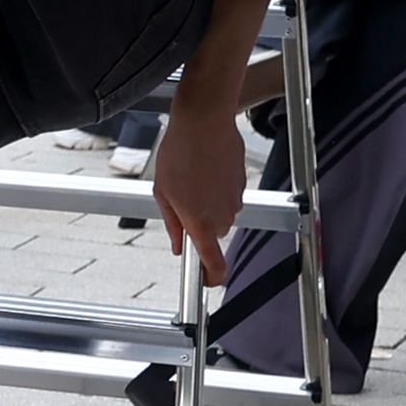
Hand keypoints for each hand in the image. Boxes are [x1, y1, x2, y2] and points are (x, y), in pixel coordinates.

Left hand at [149, 100, 246, 277]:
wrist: (204, 122)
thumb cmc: (179, 154)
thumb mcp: (163, 192)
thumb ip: (172, 223)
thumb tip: (178, 244)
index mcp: (199, 222)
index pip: (213, 262)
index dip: (212, 277)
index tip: (207, 282)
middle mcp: (222, 216)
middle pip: (213, 234)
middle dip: (199, 224)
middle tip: (181, 200)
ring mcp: (235, 200)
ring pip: (221, 214)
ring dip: (207, 204)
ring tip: (191, 178)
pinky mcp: (242, 185)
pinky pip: (228, 197)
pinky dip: (216, 189)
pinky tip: (204, 170)